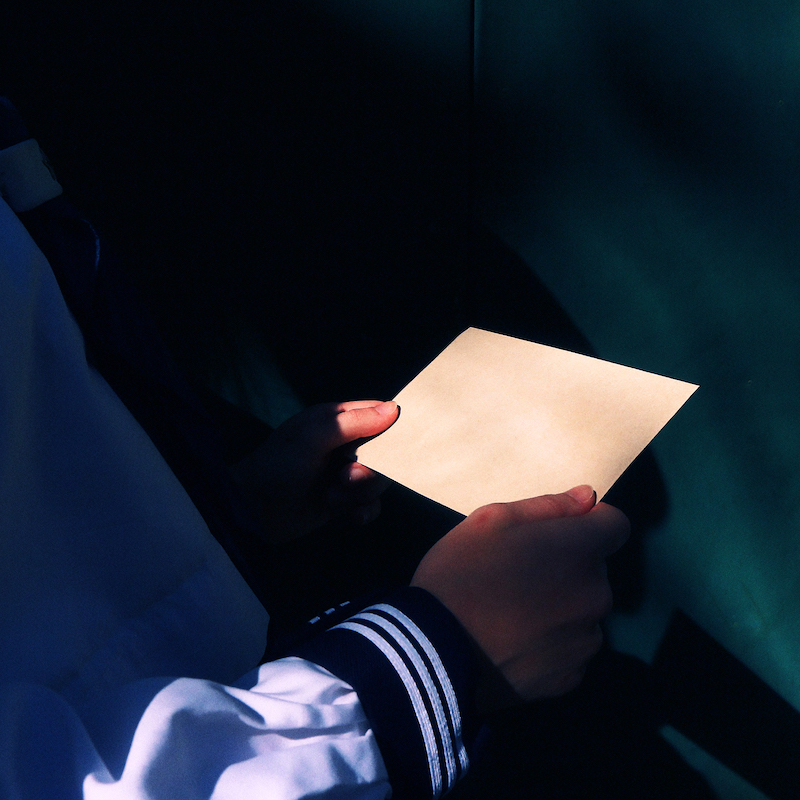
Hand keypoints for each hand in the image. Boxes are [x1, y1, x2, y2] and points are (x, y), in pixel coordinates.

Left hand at [231, 400, 398, 541]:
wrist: (253, 511)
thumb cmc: (278, 465)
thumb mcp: (313, 437)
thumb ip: (353, 422)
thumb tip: (394, 408)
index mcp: (336, 420)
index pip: (377, 414)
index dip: (392, 427)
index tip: (398, 444)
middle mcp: (344, 444)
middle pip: (385, 453)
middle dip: (370, 470)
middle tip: (345, 477)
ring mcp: (344, 473)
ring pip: (379, 480)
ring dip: (360, 493)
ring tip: (332, 497)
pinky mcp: (343, 501)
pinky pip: (370, 503)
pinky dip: (363, 510)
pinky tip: (349, 516)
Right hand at [411, 486, 629, 702]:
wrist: (434, 650)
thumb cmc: (459, 573)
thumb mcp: (491, 521)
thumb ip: (548, 506)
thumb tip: (589, 497)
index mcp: (580, 549)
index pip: (615, 525)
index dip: (589, 523)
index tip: (558, 533)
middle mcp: (597, 594)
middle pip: (595, 571)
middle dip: (568, 567)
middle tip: (519, 575)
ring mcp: (587, 641)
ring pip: (583, 611)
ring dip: (561, 607)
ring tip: (513, 613)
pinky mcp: (571, 677)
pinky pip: (571, 650)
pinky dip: (552, 644)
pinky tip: (515, 642)